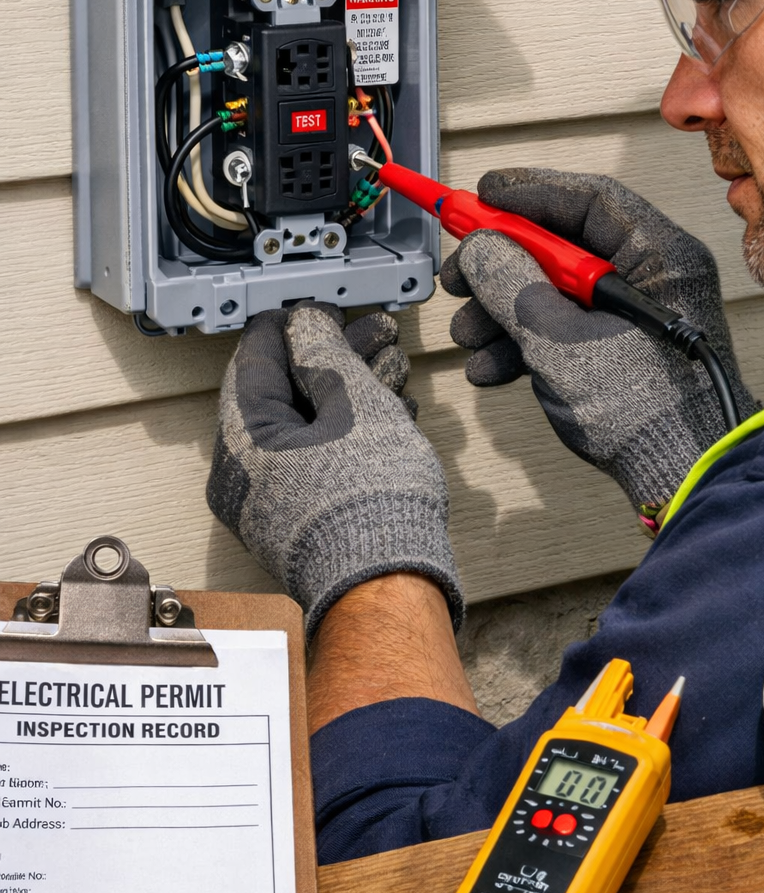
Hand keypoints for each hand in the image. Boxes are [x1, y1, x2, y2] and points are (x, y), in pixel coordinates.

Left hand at [207, 304, 461, 636]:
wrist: (390, 585)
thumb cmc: (369, 503)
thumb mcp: (354, 403)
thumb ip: (327, 353)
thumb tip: (307, 323)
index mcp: (242, 441)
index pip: (254, 358)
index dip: (293, 323)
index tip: (320, 307)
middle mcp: (245, 474)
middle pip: (285, 391)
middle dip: (334, 357)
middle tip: (371, 334)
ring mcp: (272, 501)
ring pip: (307, 424)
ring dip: (350, 390)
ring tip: (392, 368)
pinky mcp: (302, 520)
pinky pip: (317, 457)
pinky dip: (349, 430)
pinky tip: (390, 413)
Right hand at [440, 168, 756, 510]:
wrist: (683, 483)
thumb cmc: (648, 415)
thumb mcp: (560, 343)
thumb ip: (513, 288)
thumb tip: (480, 249)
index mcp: (662, 257)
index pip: (591, 201)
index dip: (529, 194)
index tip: (479, 197)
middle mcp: (654, 279)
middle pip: (564, 247)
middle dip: (502, 266)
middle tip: (457, 277)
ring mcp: (637, 319)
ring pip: (556, 292)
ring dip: (502, 312)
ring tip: (467, 336)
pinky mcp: (623, 354)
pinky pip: (566, 329)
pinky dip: (524, 343)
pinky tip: (490, 367)